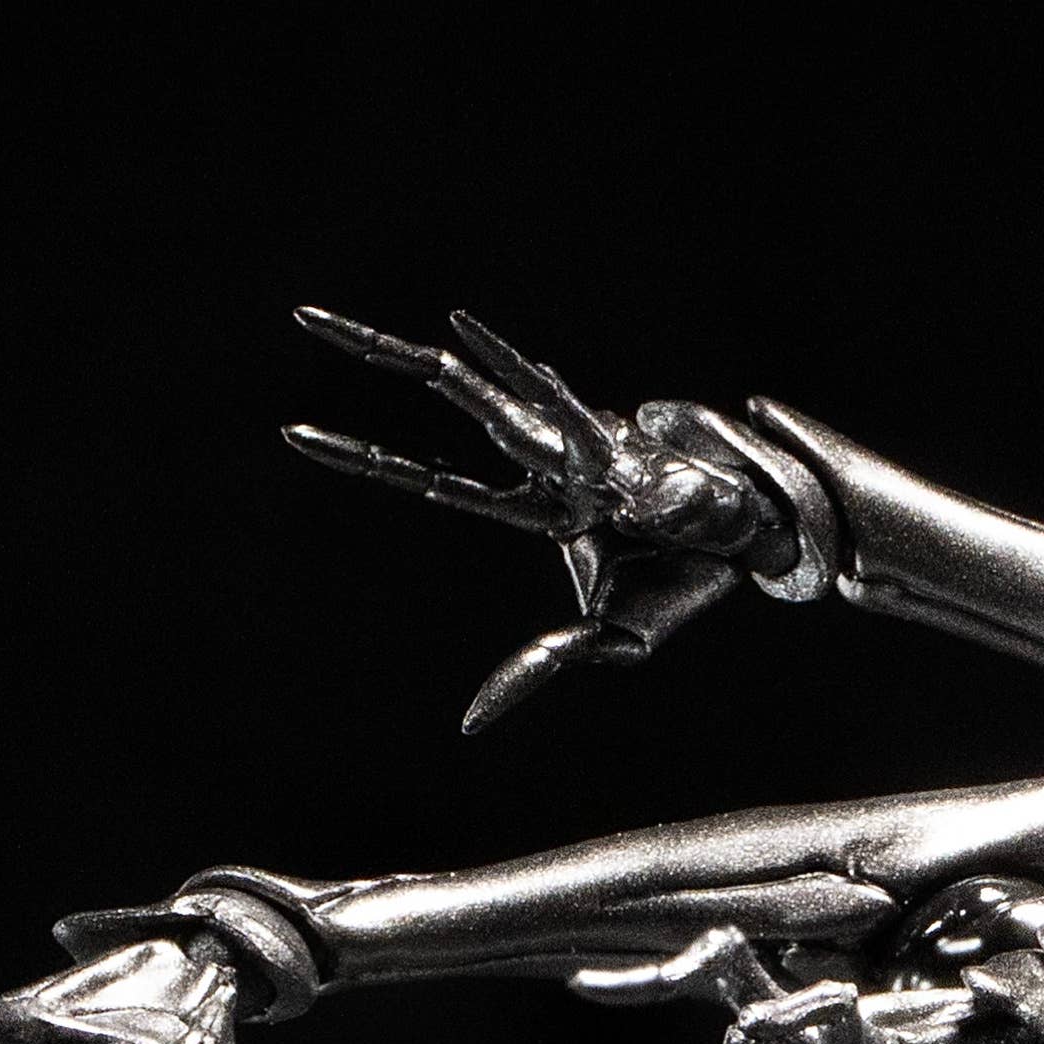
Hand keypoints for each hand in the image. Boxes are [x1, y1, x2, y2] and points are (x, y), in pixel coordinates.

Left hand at [277, 304, 798, 732]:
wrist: (748, 542)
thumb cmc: (678, 581)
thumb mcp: (607, 642)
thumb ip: (535, 670)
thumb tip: (468, 724)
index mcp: (527, 504)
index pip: (425, 477)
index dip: (362, 457)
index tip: (296, 432)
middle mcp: (533, 459)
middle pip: (437, 403)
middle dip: (370, 356)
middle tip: (300, 318)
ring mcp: (563, 440)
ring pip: (476, 386)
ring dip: (414, 354)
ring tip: (351, 320)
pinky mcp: (602, 441)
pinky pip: (545, 404)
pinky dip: (503, 373)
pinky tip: (457, 331)